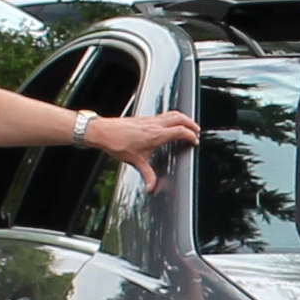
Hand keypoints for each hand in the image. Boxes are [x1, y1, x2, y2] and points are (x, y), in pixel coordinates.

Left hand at [82, 110, 198, 189]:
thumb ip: (147, 175)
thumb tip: (151, 187)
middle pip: (179, 117)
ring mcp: (149, 119)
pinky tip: (168, 124)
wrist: (103, 132)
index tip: (194, 141)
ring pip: (171, 113)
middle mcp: (154, 124)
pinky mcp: (143, 118)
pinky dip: (171, 117)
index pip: (180, 131)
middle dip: (191, 123)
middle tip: (196, 130)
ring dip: (182, 118)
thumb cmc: (117, 143)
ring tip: (187, 124)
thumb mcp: (135, 161)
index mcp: (156, 134)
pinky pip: (163, 114)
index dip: (190, 135)